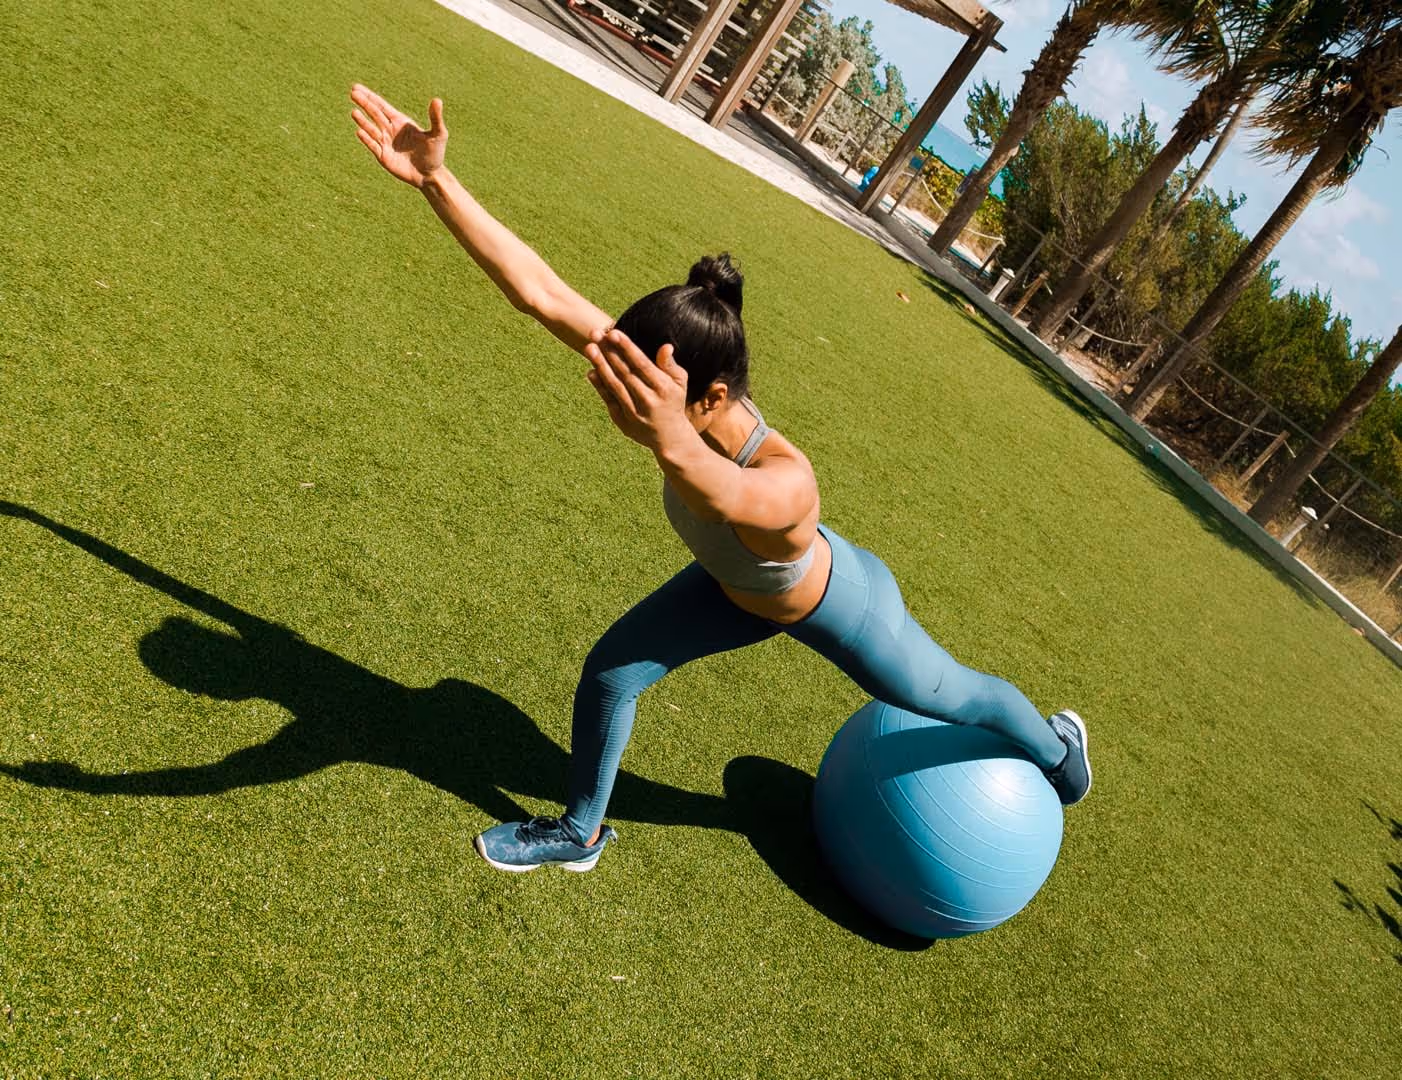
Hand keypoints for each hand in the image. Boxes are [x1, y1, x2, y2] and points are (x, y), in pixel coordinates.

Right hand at [350, 83, 446, 188]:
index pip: (382, 106)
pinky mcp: (383, 156)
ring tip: (354, 112)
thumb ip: (435, 118)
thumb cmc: (435, 154)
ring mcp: (385, 143)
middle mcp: (390, 130)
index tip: (357, 88)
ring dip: (363, 121)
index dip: (370, 97)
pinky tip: (359, 131)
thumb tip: (437, 100)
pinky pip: (373, 146)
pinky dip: (367, 139)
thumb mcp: (438, 134)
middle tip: (352, 92)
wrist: (430, 175)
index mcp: (400, 121)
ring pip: (371, 129)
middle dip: (364, 103)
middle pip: (374, 114)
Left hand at [584, 329, 690, 449]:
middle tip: (595, 333)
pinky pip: (609, 400)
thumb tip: (665, 346)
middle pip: (625, 373)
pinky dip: (599, 386)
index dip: (627, 348)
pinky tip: (591, 371)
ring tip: (589, 348)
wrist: (669, 437)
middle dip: (609, 352)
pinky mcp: (623, 421)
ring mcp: (634, 412)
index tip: (614, 333)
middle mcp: (648, 401)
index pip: (642, 365)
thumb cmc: (673, 402)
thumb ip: (670, 365)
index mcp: (663, 388)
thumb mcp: (679, 383)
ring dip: (600, 366)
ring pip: (614, 385)